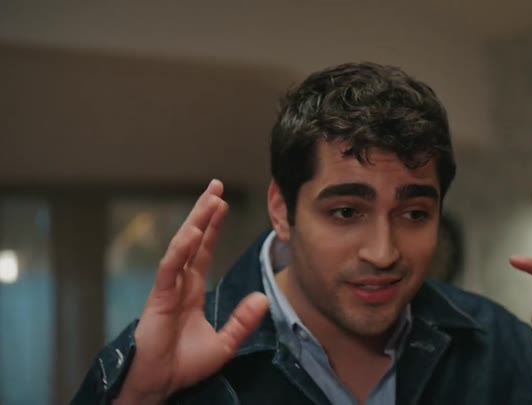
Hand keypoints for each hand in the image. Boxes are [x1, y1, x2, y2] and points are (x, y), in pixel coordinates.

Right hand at [115, 180, 269, 403]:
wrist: (161, 384)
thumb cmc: (185, 364)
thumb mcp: (225, 343)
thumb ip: (242, 321)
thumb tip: (262, 298)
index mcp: (192, 289)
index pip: (205, 250)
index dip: (213, 227)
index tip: (222, 202)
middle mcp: (179, 283)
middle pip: (193, 240)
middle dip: (204, 213)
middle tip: (216, 186)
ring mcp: (167, 289)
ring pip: (182, 248)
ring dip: (196, 222)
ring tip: (210, 200)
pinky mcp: (157, 299)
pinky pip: (169, 270)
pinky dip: (180, 251)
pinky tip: (193, 234)